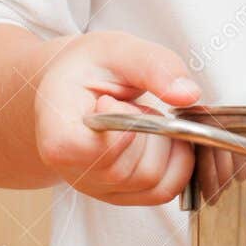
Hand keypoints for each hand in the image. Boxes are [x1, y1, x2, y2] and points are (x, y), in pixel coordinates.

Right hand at [34, 31, 203, 204]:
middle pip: (131, 168)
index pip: (93, 152)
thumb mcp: (116, 49)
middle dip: (149, 128)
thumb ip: (152, 65)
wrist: (74, 87)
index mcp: (58, 133)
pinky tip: (161, 135)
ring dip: (164, 142)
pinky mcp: (120, 195)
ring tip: (141, 117)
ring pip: (153, 181)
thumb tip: (187, 93)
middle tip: (131, 103)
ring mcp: (98, 188)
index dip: (119, 126)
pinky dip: (178, 160)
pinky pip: (164, 190)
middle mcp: (74, 171)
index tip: (112, 99)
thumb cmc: (88, 68)